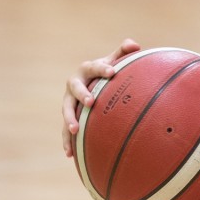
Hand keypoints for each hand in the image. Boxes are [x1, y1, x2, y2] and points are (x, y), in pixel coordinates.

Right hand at [61, 37, 137, 155]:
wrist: (91, 84)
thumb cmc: (107, 73)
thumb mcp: (114, 62)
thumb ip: (123, 53)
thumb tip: (134, 45)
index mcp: (87, 69)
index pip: (94, 67)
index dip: (102, 68)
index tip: (112, 72)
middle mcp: (74, 84)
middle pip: (75, 88)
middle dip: (82, 94)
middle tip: (91, 102)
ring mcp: (69, 101)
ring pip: (66, 110)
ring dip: (69, 119)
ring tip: (75, 130)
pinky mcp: (69, 116)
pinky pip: (65, 129)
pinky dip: (67, 142)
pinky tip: (70, 155)